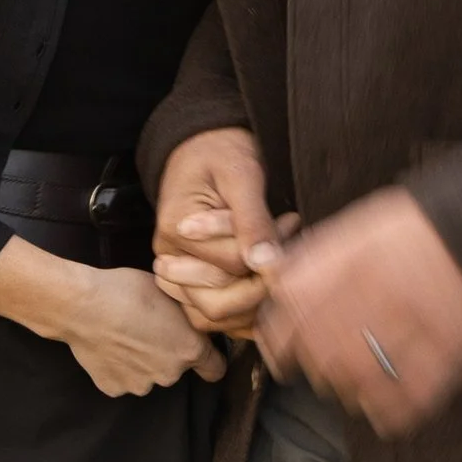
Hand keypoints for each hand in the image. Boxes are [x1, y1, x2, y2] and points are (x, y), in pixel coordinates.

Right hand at [0, 233, 221, 391]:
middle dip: (167, 353)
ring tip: (124, 336)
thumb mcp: (169, 292)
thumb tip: (194, 319)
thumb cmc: (128, 290)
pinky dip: (118, 368)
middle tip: (149, 329)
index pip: (215, 369)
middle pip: (176, 369)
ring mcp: (140, 386)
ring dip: (142, 362)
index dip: (210, 359)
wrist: (82, 305)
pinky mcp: (113, 388)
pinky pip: (122, 379)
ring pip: (148, 375)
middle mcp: (169, 375)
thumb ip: (186, 315)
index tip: (201, 349)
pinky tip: (108, 347)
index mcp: (189, 350)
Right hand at [153, 127, 297, 337]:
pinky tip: (267, 284)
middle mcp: (169, 258)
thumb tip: (265, 263)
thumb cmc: (222, 152)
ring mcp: (178, 274)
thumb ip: (252, 219)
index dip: (267, 252)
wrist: (204, 145)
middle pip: (215, 303)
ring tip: (277, 258)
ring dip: (256, 299)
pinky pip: (215, 315)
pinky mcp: (191, 281)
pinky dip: (245, 312)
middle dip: (261, 284)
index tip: (291, 223)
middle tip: (288, 245)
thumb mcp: (240, 173)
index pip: (229, 266)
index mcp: (175, 229)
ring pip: (215, 316)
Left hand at [257, 189, 461, 437]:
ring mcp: (407, 334)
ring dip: (352, 389)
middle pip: (318, 359)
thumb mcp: (358, 227)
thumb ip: (315, 256)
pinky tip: (393, 400)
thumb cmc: (420, 230)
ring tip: (363, 379)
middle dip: (319, 367)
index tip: (284, 354)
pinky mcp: (443, 362)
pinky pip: (401, 407)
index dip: (279, 343)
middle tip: (334, 362)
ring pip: (354, 387)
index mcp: (344, 266)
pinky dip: (391, 411)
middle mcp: (369, 300)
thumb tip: (272, 272)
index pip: (287, 321)